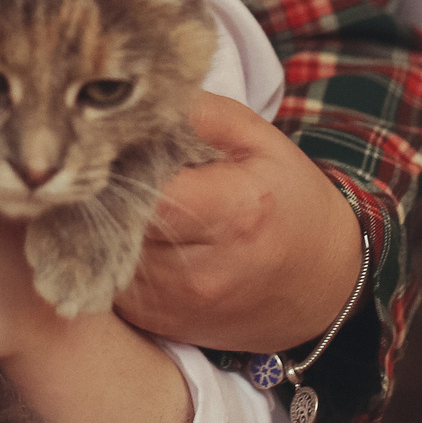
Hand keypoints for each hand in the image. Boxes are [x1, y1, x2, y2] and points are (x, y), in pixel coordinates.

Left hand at [117, 91, 365, 352]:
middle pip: (116, 223)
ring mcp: (177, 303)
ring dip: (98, 225)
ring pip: (102, 256)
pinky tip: (122, 233)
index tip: (106, 142)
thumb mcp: (262, 142)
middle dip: (102, 192)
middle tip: (97, 165)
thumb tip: (139, 98)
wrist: (324, 286)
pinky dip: (104, 257)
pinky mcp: (159, 324)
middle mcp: (201, 268)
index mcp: (234, 213)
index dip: (115, 163)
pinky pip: (107, 285)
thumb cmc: (292, 203)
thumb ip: (202, 113)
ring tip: (114, 197)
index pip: (145, 189)